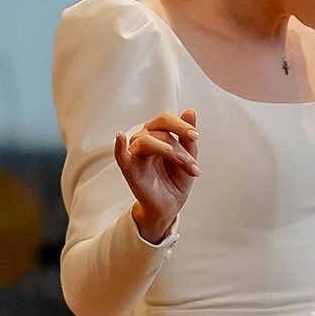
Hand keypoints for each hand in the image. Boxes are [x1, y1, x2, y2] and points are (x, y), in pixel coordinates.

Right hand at [116, 110, 197, 245]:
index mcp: (158, 134)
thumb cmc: (177, 179)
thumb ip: (188, 137)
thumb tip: (190, 111)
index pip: (165, 119)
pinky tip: (119, 136)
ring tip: (185, 165)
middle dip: (178, 140)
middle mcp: (145, 139)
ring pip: (146, 140)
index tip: (195, 136)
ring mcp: (136, 154)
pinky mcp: (130, 169)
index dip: (181, 124)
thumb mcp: (189, 157)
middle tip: (191, 158)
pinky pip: (120, 155)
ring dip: (169, 150)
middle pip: (158, 127)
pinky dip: (119, 146)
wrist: (171, 204)